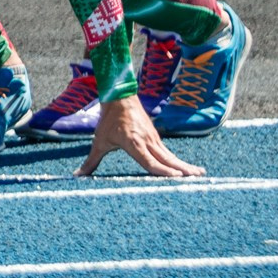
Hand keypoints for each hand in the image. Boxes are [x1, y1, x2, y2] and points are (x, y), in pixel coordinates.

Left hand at [78, 96, 203, 177]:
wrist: (120, 98)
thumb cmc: (108, 121)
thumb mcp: (99, 141)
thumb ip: (91, 161)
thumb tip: (77, 176)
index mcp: (133, 143)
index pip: (150, 161)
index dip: (162, 170)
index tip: (176, 177)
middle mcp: (147, 141)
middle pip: (167, 159)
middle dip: (182, 170)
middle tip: (196, 179)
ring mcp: (154, 139)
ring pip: (171, 156)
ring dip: (185, 165)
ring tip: (200, 174)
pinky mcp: (156, 138)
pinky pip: (169, 152)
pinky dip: (179, 161)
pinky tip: (188, 168)